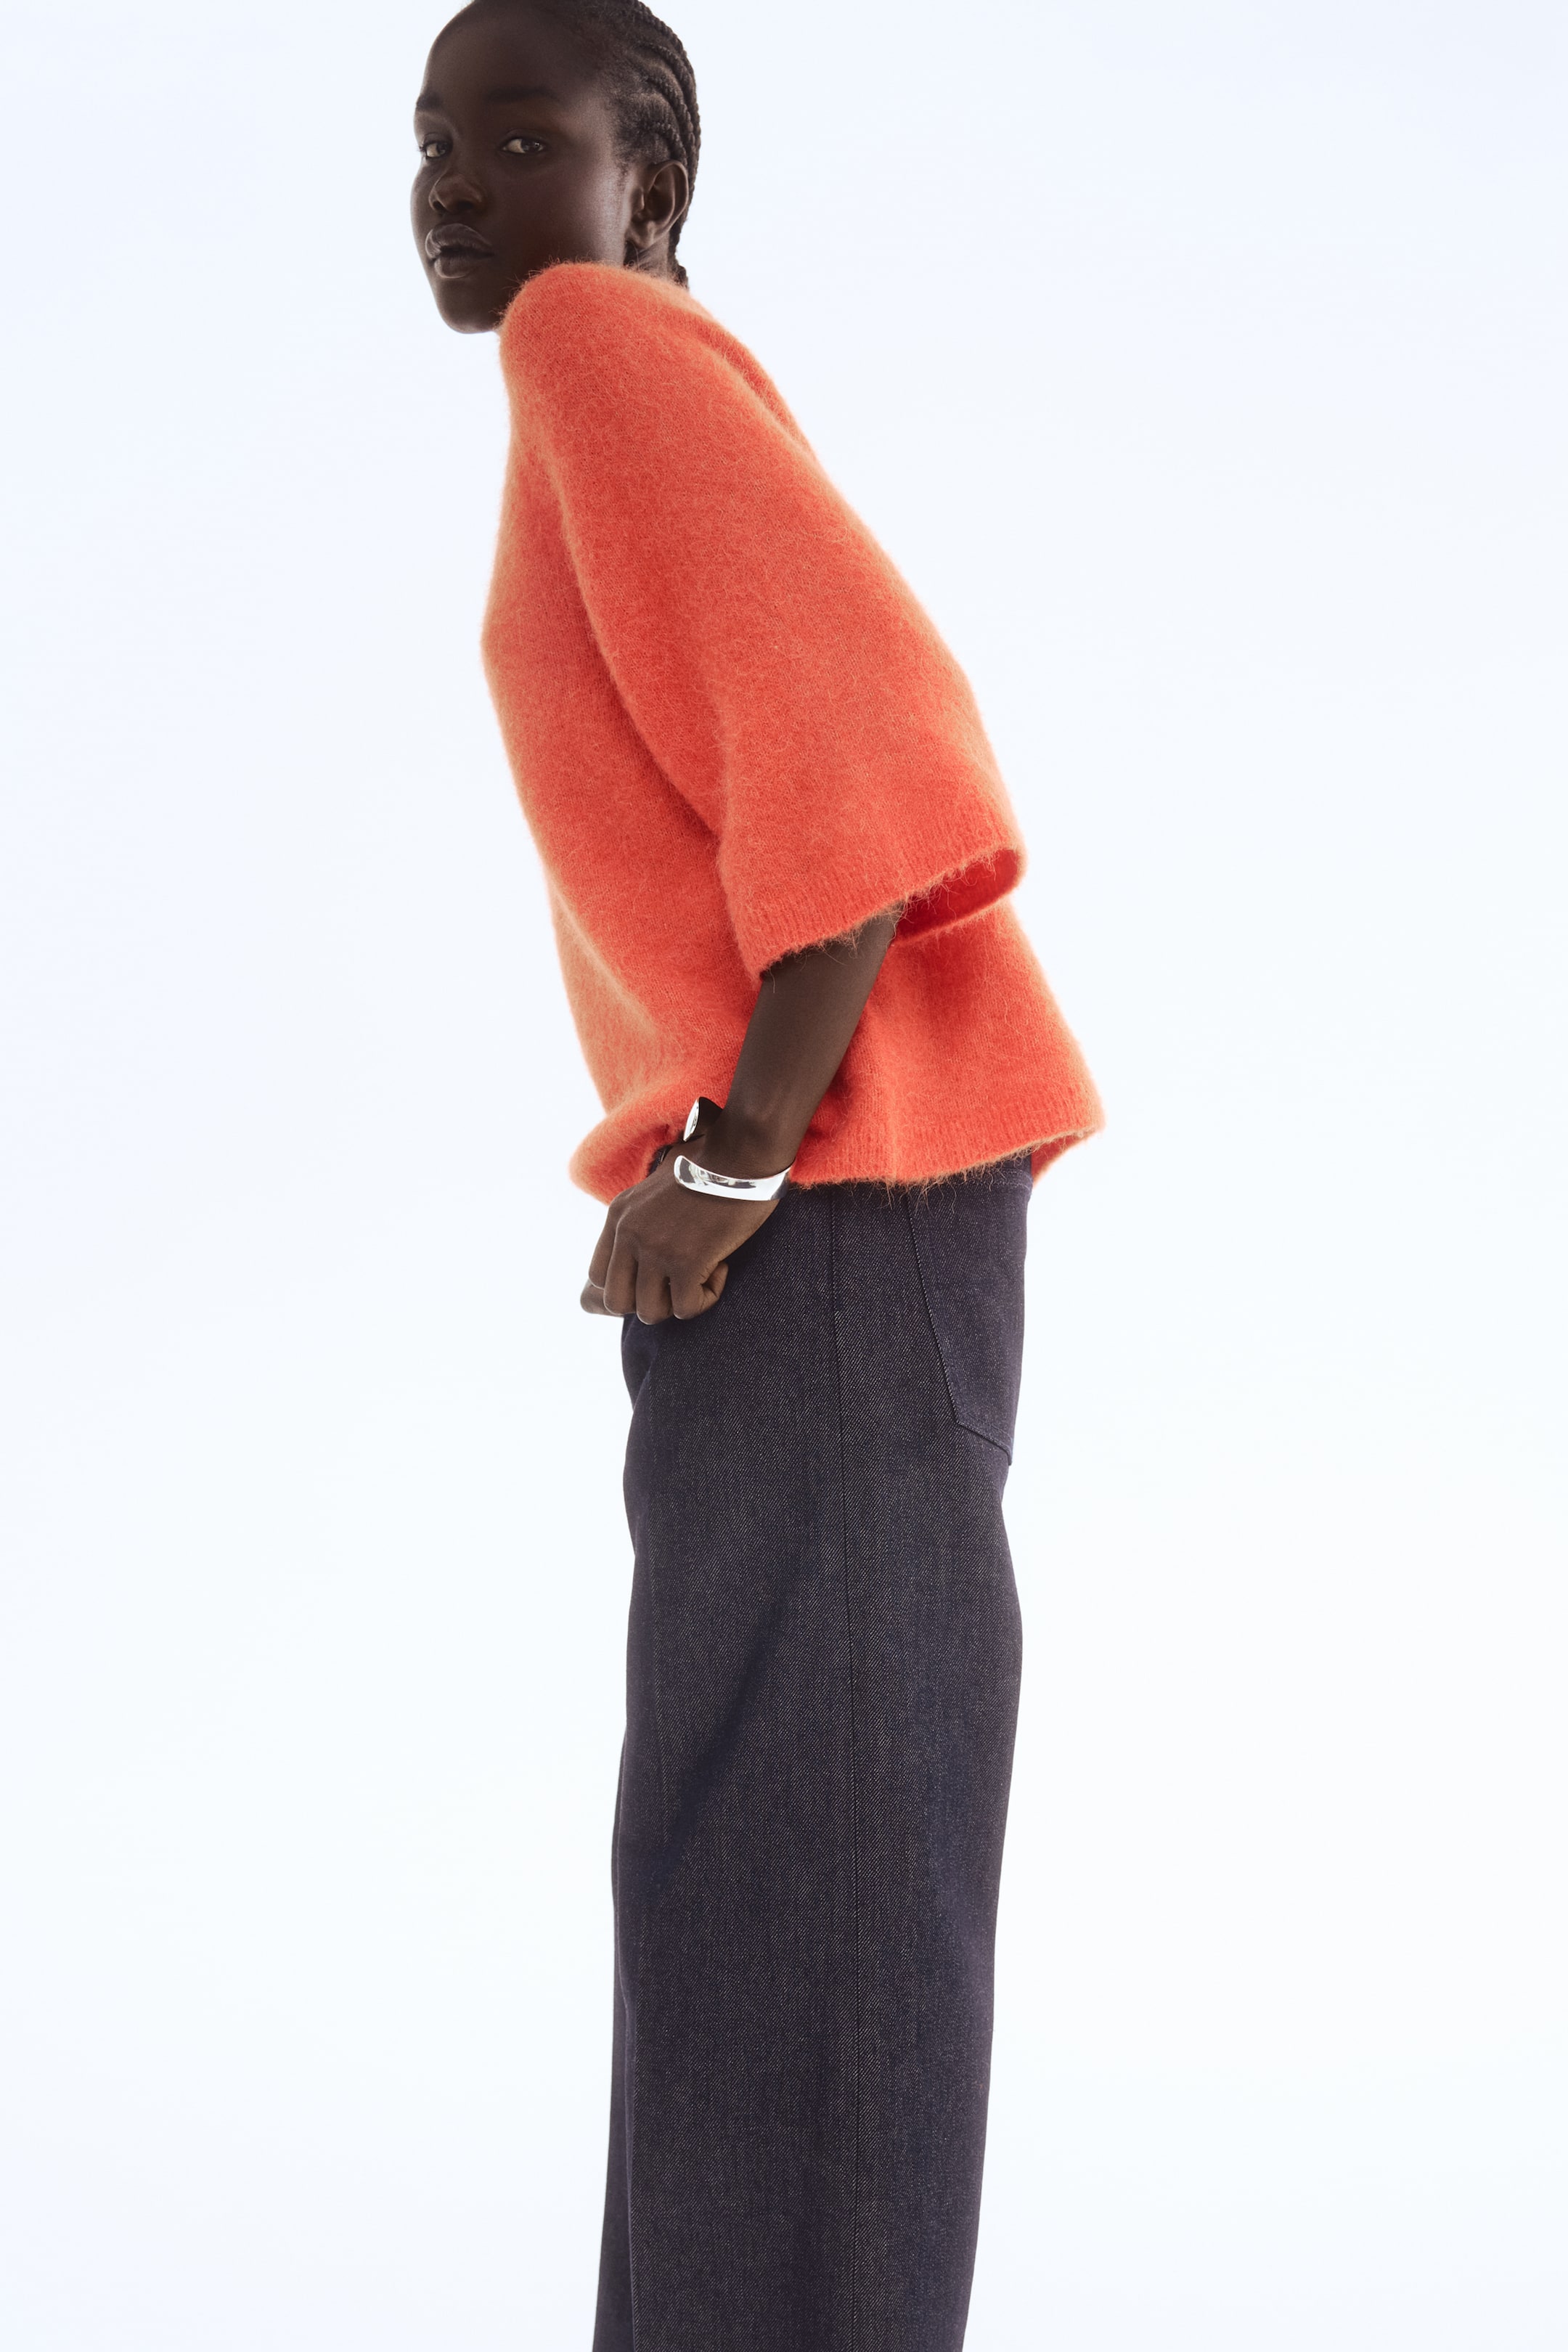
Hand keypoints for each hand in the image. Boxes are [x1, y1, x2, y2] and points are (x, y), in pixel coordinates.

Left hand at [580, 1104, 782, 1321]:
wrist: (742, 1151)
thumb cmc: (713, 1163)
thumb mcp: (660, 1183)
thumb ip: (645, 1213)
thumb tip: (648, 1246)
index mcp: (619, 1215)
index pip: (598, 1276)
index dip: (629, 1287)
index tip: (660, 1276)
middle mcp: (629, 1233)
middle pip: (616, 1302)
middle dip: (651, 1301)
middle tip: (680, 1282)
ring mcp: (654, 1248)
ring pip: (650, 1312)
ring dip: (680, 1301)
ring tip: (703, 1271)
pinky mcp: (685, 1261)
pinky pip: (686, 1308)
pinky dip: (707, 1297)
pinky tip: (721, 1267)